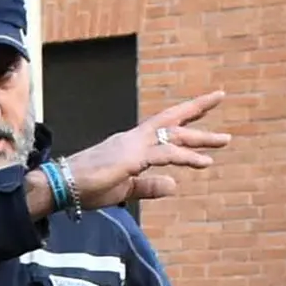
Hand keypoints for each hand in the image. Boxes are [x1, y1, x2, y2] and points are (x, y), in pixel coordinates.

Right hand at [48, 91, 232, 211]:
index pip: (161, 126)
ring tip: (224, 141)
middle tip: (220, 96)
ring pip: (173, 135)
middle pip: (171, 119)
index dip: (183, 117)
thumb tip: (174, 185)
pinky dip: (185, 156)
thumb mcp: (125, 189)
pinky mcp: (132, 159)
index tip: (203, 110)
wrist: (61, 186)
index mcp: (130, 144)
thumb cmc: (86, 187)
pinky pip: (165, 155)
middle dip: (196, 109)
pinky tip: (203, 162)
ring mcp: (133, 146)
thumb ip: (149, 186)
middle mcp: (133, 139)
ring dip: (200, 138)